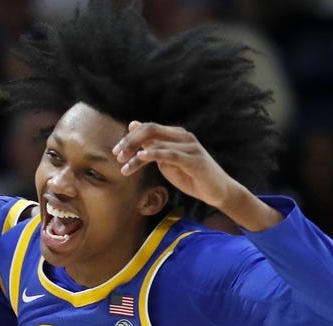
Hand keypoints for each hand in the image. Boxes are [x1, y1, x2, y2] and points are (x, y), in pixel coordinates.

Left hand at [113, 121, 235, 210]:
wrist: (216, 192)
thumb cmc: (191, 177)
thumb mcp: (167, 162)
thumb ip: (152, 148)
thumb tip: (133, 126)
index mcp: (175, 135)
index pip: (148, 128)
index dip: (130, 138)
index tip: (116, 152)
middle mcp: (183, 136)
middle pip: (151, 130)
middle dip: (130, 142)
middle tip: (117, 155)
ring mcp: (190, 146)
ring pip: (157, 143)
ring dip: (136, 155)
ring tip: (124, 166)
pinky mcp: (194, 160)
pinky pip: (171, 154)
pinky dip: (154, 154)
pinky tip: (141, 157)